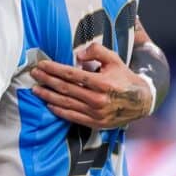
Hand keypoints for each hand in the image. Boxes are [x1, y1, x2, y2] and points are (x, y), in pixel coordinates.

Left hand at [30, 43, 152, 128]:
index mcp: (102, 82)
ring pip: (66, 103)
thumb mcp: (114, 60)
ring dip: (48, 96)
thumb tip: (77, 54)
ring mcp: (96, 113)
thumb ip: (97, 51)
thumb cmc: (124, 78)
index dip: (54, 69)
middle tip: (34, 74)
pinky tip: (49, 105)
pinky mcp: (96, 123)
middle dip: (46, 80)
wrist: (141, 102)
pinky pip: (72, 117)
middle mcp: (98, 99)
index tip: (41, 64)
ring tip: (35, 89)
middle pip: (65, 88)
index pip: (71, 74)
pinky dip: (59, 111)